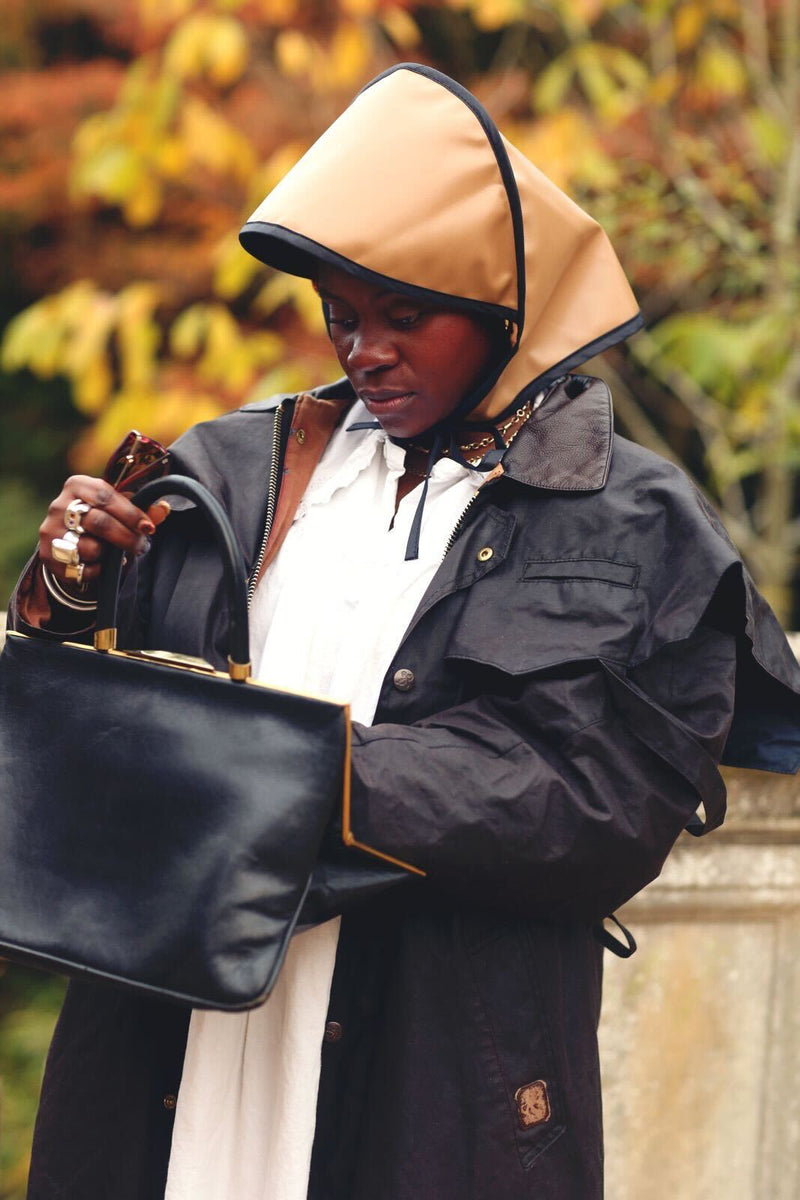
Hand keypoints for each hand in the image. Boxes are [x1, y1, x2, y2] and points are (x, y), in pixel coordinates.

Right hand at [38, 476, 170, 594]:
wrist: (67, 540)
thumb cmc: (100, 517)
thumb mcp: (118, 508)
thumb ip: (141, 508)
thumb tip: (163, 509)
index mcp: (78, 485)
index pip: (105, 496)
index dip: (130, 513)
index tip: (148, 528)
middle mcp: (59, 505)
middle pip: (99, 522)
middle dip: (126, 537)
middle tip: (141, 546)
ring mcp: (50, 531)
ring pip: (90, 548)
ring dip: (111, 555)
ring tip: (116, 555)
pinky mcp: (48, 556)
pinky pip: (81, 568)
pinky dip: (97, 570)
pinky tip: (101, 565)